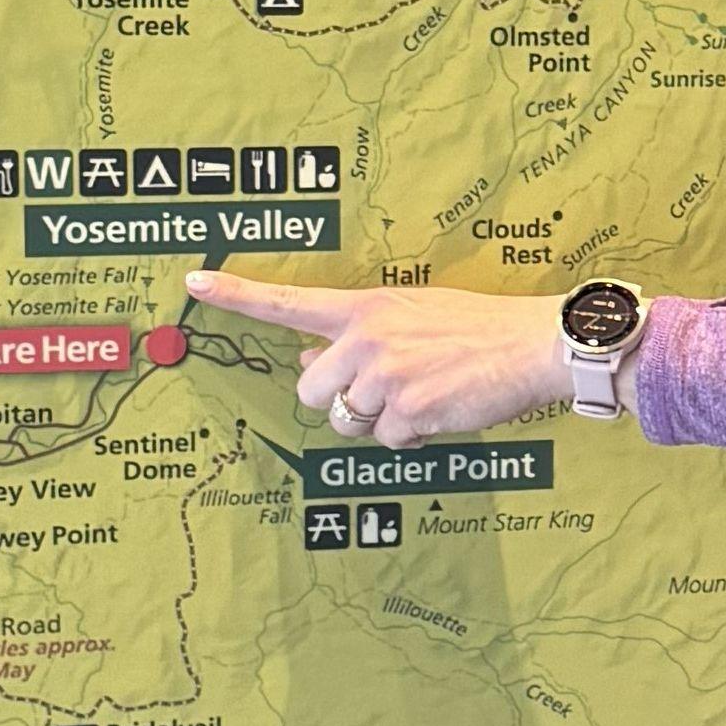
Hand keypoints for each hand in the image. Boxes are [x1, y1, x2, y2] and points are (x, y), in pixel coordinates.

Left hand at [188, 266, 580, 439]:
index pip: (288, 301)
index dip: (236, 294)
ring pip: (348, 422)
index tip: (192, 283)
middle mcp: (367, 339)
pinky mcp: (410, 413)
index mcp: (366, 307)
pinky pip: (387, 442)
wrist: (534, 342)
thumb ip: (357, 333)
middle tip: (377, 391)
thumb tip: (307, 356)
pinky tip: (441, 409)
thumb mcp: (411, 314)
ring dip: (375, 422)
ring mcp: (386, 377)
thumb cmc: (476, 328)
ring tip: (419, 396)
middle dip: (336, 400)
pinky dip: (411, 436)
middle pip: (310, 389)